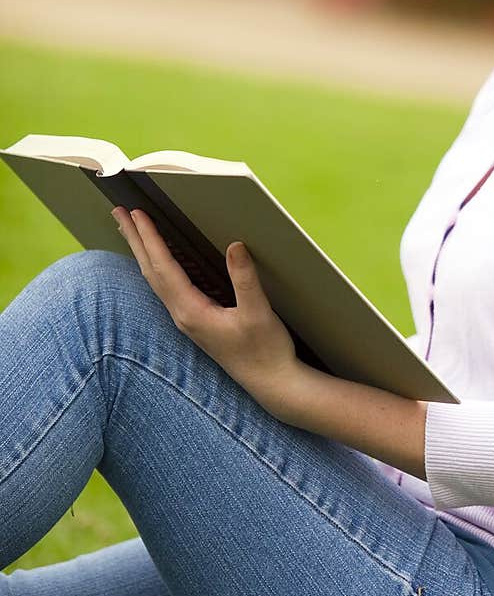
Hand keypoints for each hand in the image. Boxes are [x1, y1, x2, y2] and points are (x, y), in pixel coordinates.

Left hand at [111, 206, 305, 414]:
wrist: (271, 383)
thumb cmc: (266, 351)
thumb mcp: (258, 312)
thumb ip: (245, 279)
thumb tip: (235, 246)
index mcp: (192, 311)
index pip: (164, 267)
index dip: (150, 239)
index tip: (137, 214)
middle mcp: (183, 315)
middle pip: (151, 271)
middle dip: (135, 240)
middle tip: (119, 212)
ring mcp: (187, 320)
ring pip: (156, 280)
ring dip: (142, 252)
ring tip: (131, 230)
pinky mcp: (196, 322)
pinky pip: (167, 288)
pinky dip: (157, 267)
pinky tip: (158, 262)